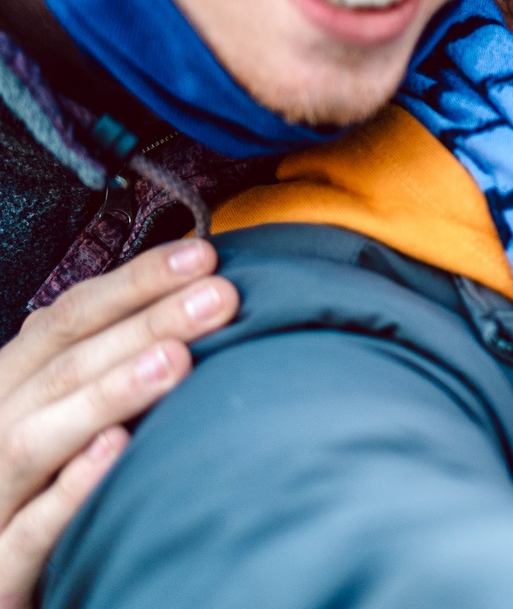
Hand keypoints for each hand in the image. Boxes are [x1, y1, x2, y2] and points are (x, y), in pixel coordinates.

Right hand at [0, 241, 237, 607]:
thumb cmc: (34, 484)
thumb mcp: (55, 412)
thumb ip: (95, 363)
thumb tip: (182, 294)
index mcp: (5, 387)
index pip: (66, 320)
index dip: (133, 284)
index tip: (204, 257)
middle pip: (63, 368)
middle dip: (143, 325)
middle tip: (219, 295)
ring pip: (36, 439)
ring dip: (107, 395)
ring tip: (177, 360)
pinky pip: (29, 529)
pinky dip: (71, 489)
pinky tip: (118, 451)